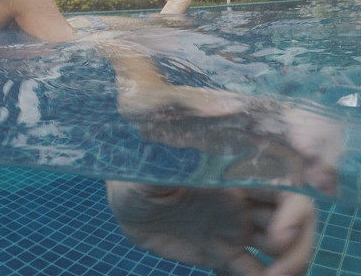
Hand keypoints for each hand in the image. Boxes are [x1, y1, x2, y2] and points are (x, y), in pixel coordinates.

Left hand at [107, 181, 314, 275]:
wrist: (123, 205)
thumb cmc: (133, 175)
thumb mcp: (148, 170)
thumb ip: (171, 165)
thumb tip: (190, 157)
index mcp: (229, 173)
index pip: (280, 179)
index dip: (294, 203)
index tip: (284, 231)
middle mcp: (240, 198)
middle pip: (292, 213)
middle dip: (298, 237)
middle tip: (280, 257)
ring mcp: (234, 226)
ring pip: (281, 244)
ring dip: (289, 262)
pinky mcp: (221, 251)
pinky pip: (252, 269)